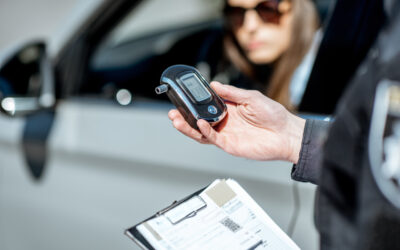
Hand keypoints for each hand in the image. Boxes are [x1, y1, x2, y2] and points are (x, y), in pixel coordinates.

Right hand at [168, 81, 304, 162]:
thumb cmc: (274, 115)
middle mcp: (224, 122)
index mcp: (229, 109)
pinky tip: (200, 124)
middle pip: (199, 121)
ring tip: (177, 119)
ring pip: (201, 132)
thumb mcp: (251, 97)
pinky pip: (213, 139)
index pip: (206, 106)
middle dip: (184, 117)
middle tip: (173, 111)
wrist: (286, 134)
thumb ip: (231, 93)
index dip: (193, 103)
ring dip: (188, 127)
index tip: (183, 97)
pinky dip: (204, 132)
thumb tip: (213, 85)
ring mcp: (226, 134)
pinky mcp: (229, 145)